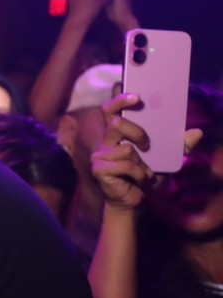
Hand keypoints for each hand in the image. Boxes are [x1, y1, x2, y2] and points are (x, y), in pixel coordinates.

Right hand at [91, 94, 199, 210]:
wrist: (135, 200)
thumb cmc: (146, 176)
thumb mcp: (168, 159)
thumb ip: (180, 145)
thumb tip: (198, 132)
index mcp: (118, 134)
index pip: (110, 110)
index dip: (120, 100)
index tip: (137, 97)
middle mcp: (106, 142)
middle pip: (117, 124)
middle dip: (137, 133)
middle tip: (147, 144)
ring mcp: (100, 156)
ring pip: (125, 149)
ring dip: (141, 163)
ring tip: (144, 171)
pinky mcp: (100, 169)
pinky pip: (125, 165)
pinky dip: (138, 173)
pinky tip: (139, 179)